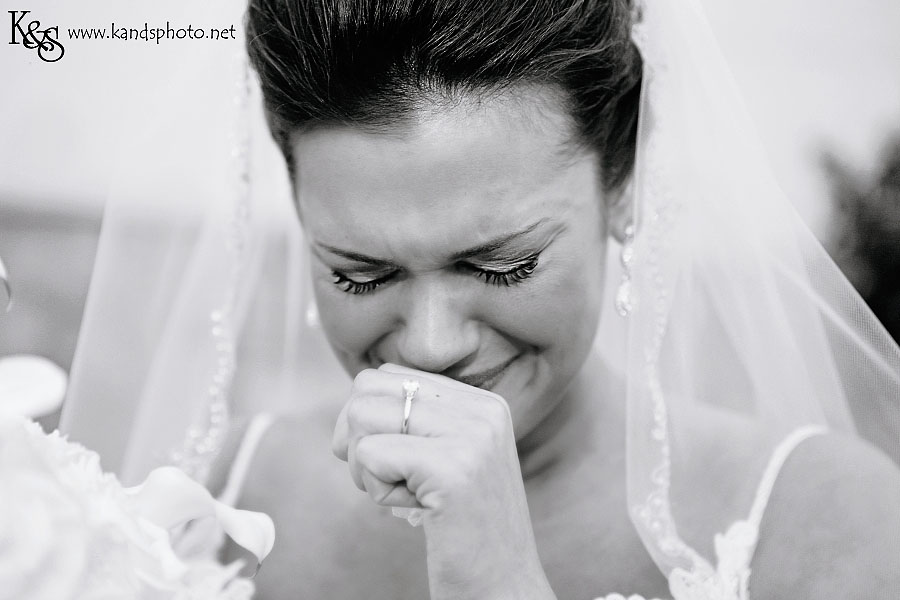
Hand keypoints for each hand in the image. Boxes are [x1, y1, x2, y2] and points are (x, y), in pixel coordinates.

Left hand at [332, 363, 555, 599]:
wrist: (504, 590)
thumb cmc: (464, 533)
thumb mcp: (450, 459)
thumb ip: (417, 421)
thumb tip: (355, 398)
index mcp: (482, 403)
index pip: (388, 375)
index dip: (369, 420)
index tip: (395, 461)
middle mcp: (482, 409)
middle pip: (367, 389)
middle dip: (357, 439)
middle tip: (390, 479)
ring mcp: (471, 436)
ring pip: (362, 416)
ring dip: (366, 466)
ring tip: (407, 495)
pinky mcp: (453, 469)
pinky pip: (369, 455)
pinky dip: (376, 490)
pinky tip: (414, 511)